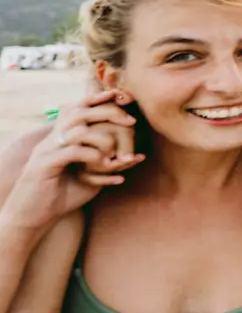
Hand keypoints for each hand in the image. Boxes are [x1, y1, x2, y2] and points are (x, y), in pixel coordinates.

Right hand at [2, 90, 143, 230]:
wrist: (32, 216)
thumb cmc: (63, 194)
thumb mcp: (90, 176)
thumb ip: (109, 163)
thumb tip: (138, 156)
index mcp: (61, 136)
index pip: (79, 107)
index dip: (99, 99)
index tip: (122, 96)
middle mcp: (52, 138)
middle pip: (80, 112)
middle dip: (109, 112)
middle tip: (131, 121)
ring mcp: (47, 150)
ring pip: (79, 131)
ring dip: (104, 140)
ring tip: (118, 156)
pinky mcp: (44, 165)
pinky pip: (73, 152)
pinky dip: (93, 156)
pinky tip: (106, 166)